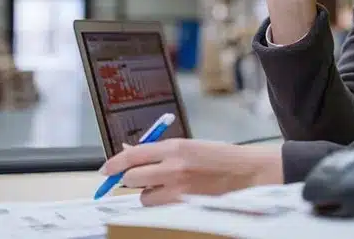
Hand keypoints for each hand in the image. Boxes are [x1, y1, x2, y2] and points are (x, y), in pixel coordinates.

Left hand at [101, 139, 282, 205]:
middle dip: (129, 179)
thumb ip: (162, 151)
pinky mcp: (185, 204)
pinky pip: (159, 207)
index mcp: (175, 146)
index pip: (133, 154)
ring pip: (144, 197)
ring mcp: (178, 188)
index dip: (114, 163)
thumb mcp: (190, 146)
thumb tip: (132, 154)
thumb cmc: (222, 157)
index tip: (106, 169)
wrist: (248, 173)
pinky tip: (173, 196)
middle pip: (132, 177)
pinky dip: (160, 204)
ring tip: (163, 188)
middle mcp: (173, 166)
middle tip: (135, 179)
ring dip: (147, 194)